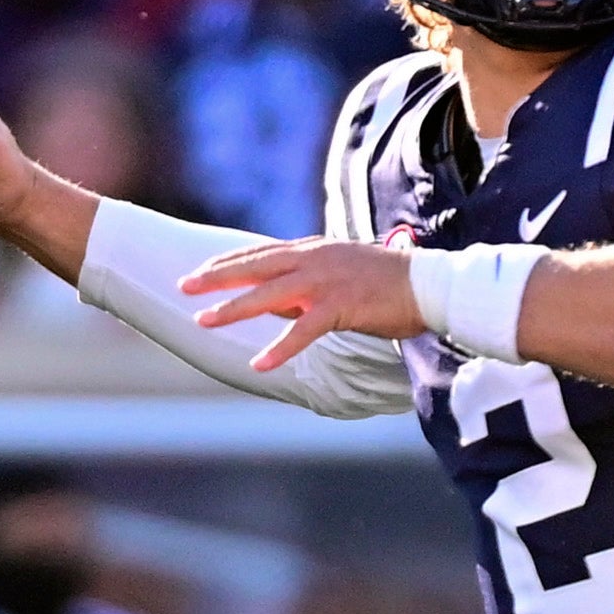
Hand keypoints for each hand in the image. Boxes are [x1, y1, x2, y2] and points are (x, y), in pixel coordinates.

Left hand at [177, 236, 425, 371]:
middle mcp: (314, 259)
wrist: (429, 285)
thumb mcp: (341, 274)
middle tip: (184, 287)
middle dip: (216, 278)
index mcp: (313, 250)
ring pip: (269, 295)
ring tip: (204, 321)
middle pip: (255, 267)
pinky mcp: (342, 305)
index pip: (260, 253)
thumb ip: (307, 285)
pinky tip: (260, 364)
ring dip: (234, 309)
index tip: (198, 272)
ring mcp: (326, 281)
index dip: (226, 263)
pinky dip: (281, 348)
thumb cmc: (388, 283)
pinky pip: (304, 330)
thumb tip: (276, 304)